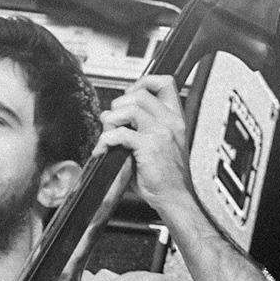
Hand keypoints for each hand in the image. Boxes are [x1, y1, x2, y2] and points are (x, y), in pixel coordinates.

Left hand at [93, 75, 193, 213]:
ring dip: (111, 119)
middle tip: (113, 120)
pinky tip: (104, 149)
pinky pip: (120, 133)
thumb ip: (144, 127)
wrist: (175, 198)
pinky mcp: (149, 147)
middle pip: (139, 93)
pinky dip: (106, 140)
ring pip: (129, 108)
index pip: (164, 82)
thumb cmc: (167, 176)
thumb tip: (117, 115)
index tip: (129, 95)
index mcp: (175, 119)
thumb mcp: (162, 144)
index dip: (142, 83)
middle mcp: (170, 122)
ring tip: (109, 134)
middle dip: (119, 104)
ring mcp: (160, 133)